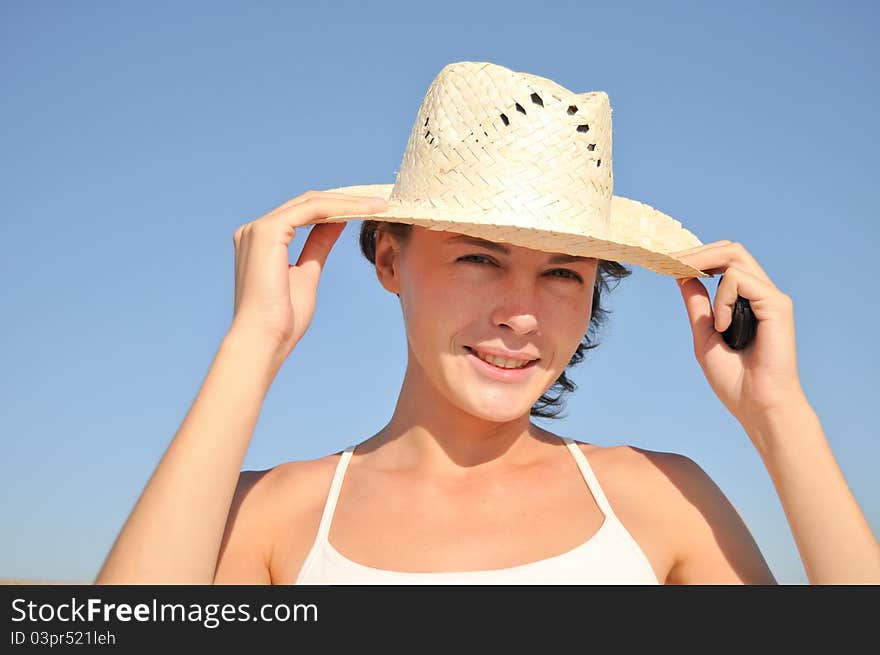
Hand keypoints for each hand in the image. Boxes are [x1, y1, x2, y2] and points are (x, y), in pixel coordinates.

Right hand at [229, 190, 386, 358]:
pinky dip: (338, 208)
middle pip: (307, 202)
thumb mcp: (307, 273)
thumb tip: (337, 222)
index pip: (303, 213)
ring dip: (347, 201)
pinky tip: (362, 211)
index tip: (366, 210)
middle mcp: (254, 229)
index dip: (336, 208)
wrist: (265, 339)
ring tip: (377, 205)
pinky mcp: (266, 232)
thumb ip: (318, 245)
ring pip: (311, 202)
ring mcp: (258, 228)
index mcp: (261, 240)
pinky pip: (310, 210)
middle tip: (378, 202)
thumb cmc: (283, 319)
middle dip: (345, 199)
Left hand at [669, 240, 805, 427]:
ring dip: (703, 266)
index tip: (666, 262)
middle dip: (696, 251)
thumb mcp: (705, 334)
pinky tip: (723, 326)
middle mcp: (761, 294)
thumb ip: (698, 305)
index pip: (724, 262)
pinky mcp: (778, 304)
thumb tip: (682, 276)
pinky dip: (722, 299)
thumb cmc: (735, 379)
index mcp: (746, 300)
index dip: (696, 257)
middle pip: (731, 250)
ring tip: (693, 294)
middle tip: (668, 261)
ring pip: (734, 256)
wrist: (757, 405)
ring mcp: (771, 297)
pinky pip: (739, 279)